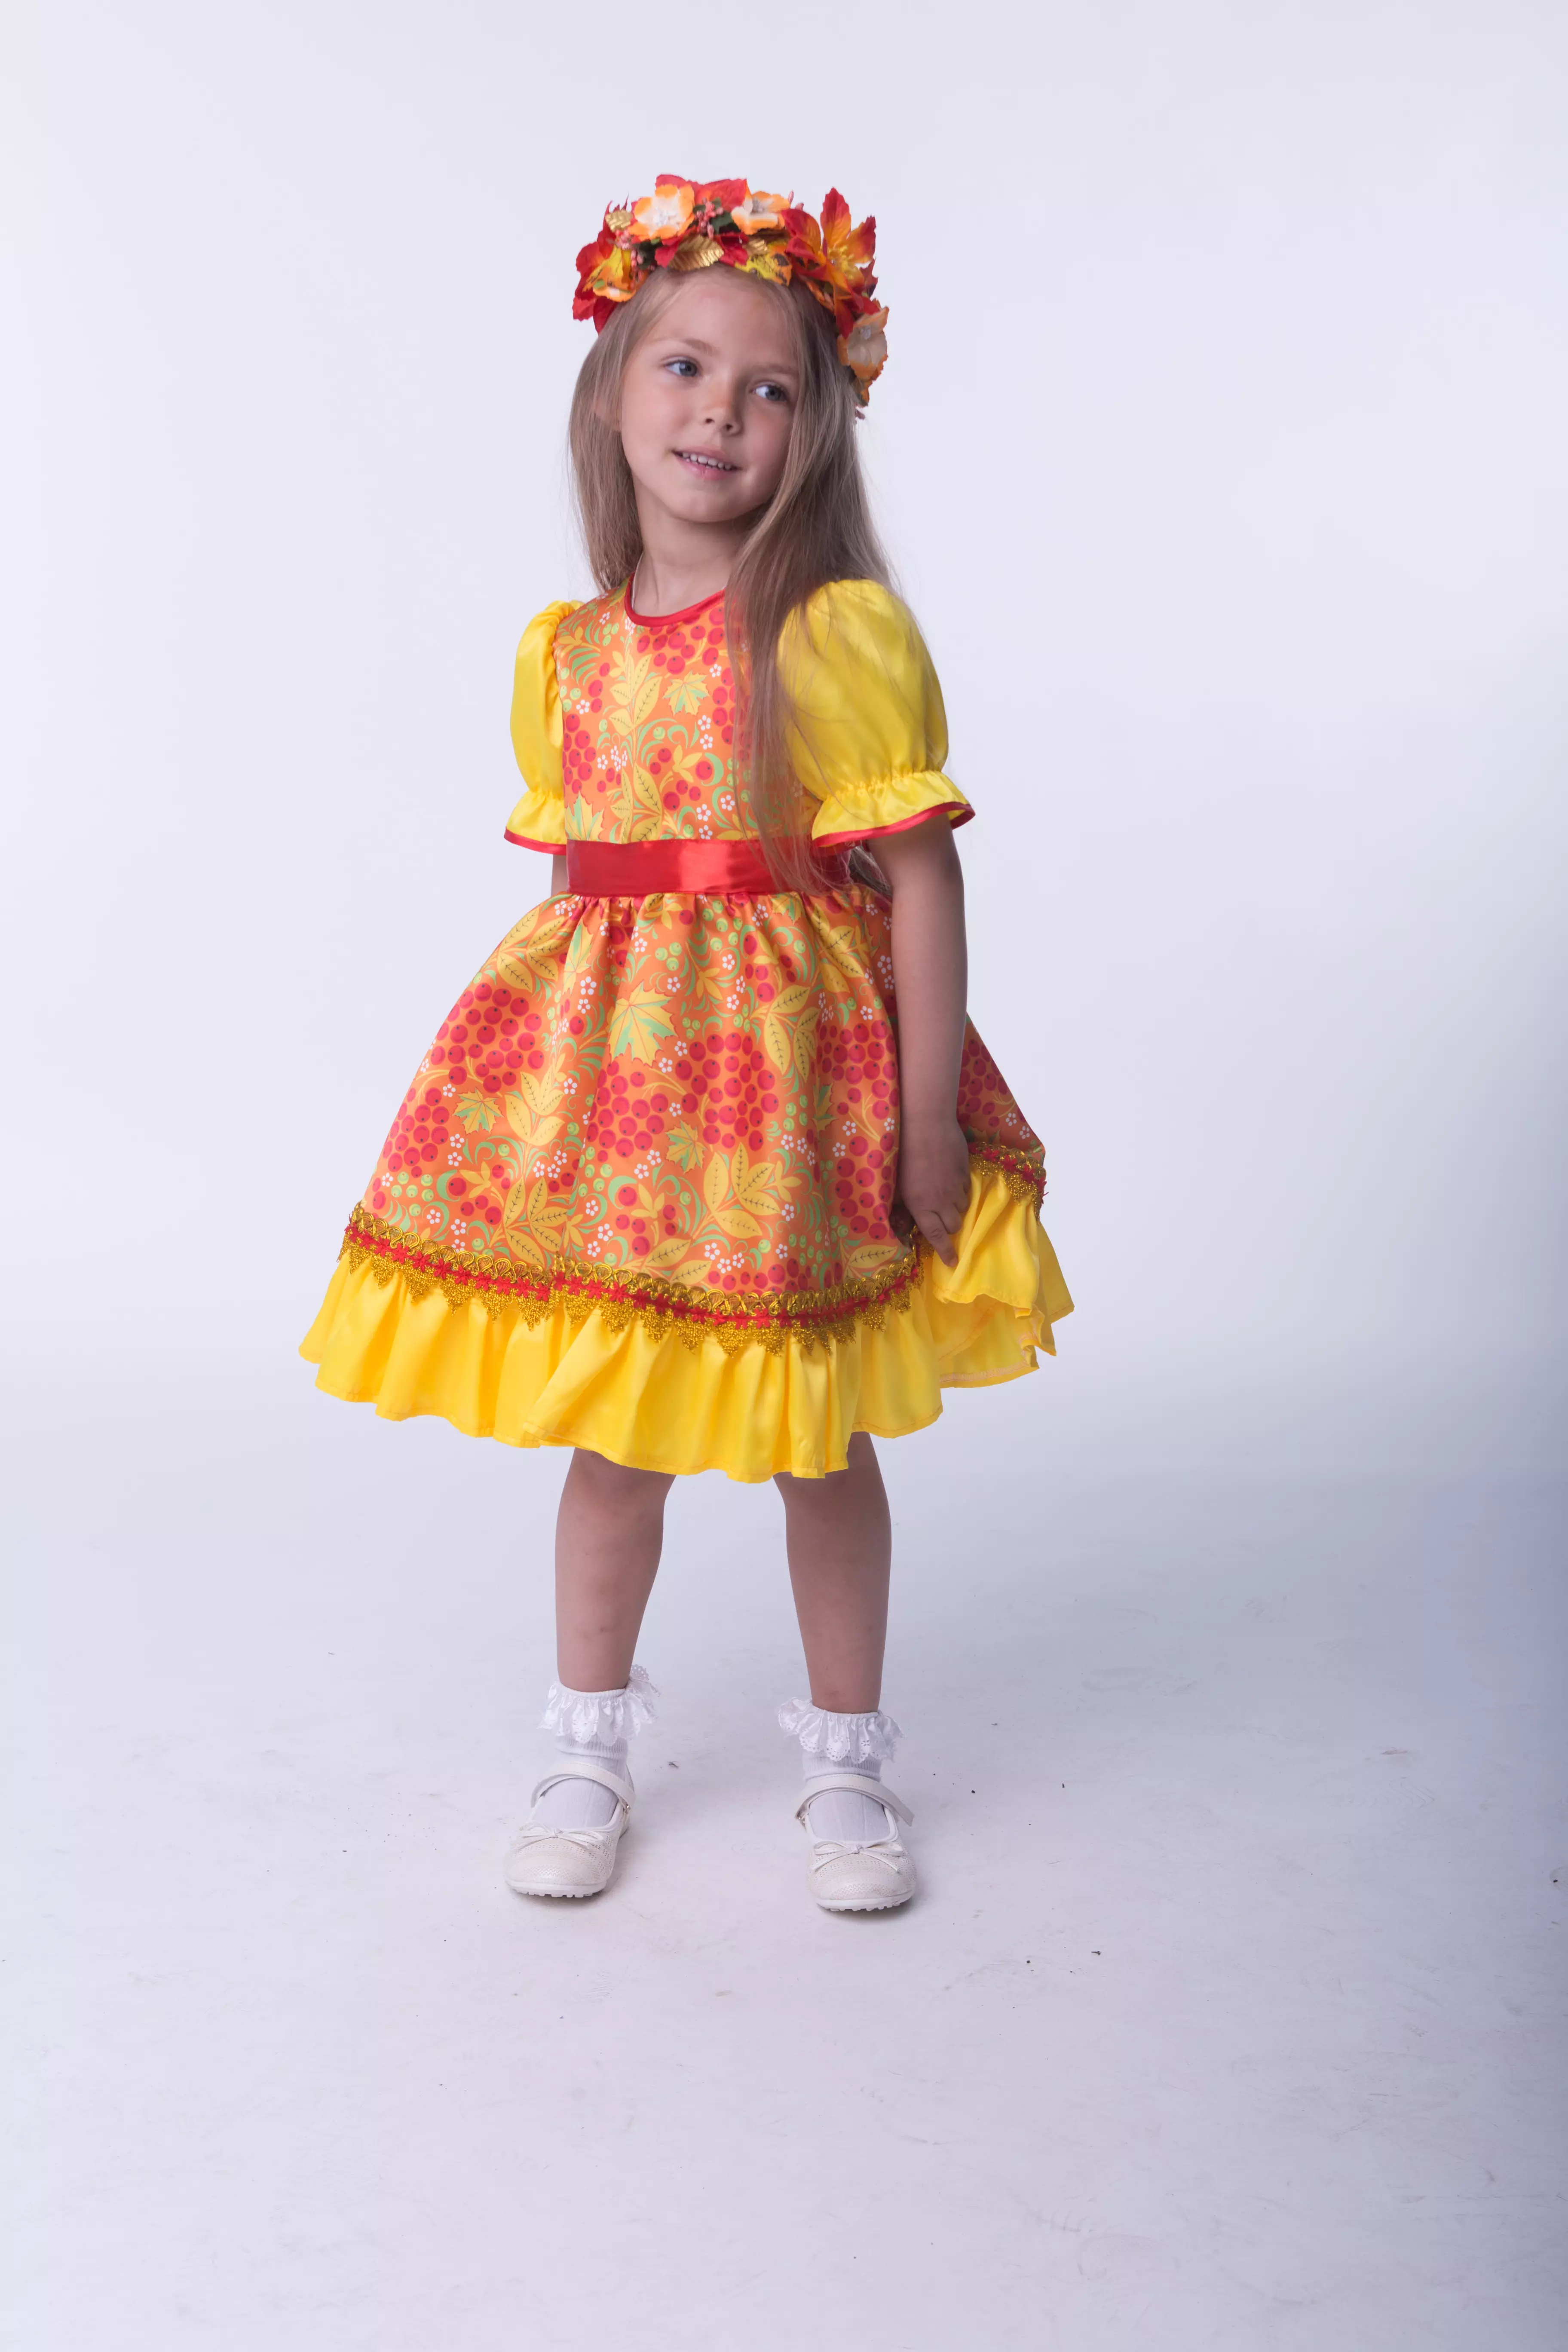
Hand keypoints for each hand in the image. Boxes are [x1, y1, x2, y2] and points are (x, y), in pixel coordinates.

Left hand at [894, 1116, 971, 1267]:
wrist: (927, 1124)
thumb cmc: (904, 1152)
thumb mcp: (897, 1182)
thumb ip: (903, 1202)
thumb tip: (904, 1217)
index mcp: (921, 1206)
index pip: (936, 1236)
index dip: (945, 1251)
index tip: (953, 1263)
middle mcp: (941, 1201)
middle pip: (954, 1225)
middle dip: (949, 1227)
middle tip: (942, 1219)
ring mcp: (956, 1187)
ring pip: (963, 1207)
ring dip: (955, 1207)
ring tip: (945, 1195)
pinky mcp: (966, 1172)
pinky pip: (967, 1189)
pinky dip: (961, 1190)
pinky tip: (951, 1178)